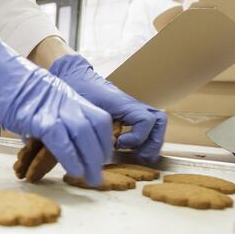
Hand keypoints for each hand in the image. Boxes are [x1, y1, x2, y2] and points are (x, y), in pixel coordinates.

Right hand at [0, 16, 111, 184]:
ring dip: (90, 160)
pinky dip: (71, 158)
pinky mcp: (37, 117)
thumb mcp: (33, 96)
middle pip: (96, 126)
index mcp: (65, 95)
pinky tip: (74, 171)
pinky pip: (62, 141)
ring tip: (90, 178)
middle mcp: (65, 100)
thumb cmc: (1, 81)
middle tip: (97, 174)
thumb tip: (43, 134)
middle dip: (100, 153)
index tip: (99, 156)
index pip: (97, 117)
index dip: (103, 139)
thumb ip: (44, 113)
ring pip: (85, 134)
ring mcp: (52, 107)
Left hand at [50, 54, 166, 163]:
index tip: (118, 144)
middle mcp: (132, 106)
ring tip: (136, 155)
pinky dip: (142, 139)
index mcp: (123, 104)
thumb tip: (101, 149)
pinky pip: (144, 126)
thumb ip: (95, 127)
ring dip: (150, 142)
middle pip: (159, 122)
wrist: (75, 77)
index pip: (146, 120)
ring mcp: (131, 110)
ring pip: (156, 124)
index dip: (137, 137)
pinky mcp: (127, 114)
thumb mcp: (84, 108)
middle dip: (153, 143)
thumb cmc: (78, 90)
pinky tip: (126, 148)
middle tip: (139, 156)